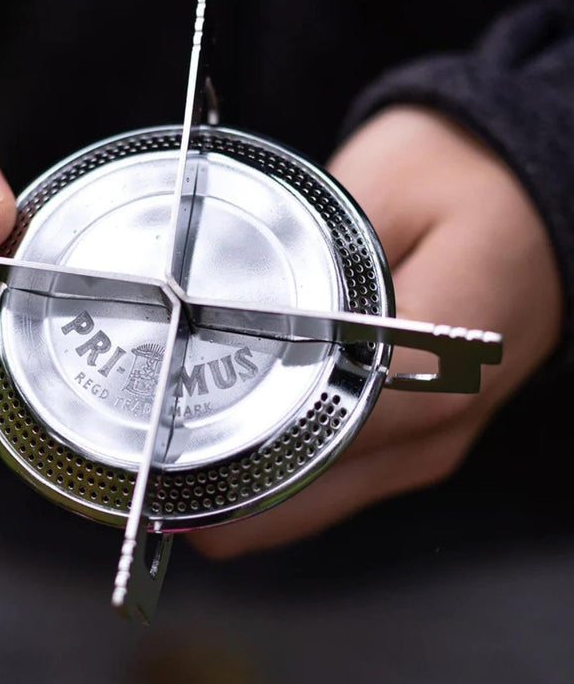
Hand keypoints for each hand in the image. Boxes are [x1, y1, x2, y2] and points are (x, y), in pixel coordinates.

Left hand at [191, 105, 562, 557]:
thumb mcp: (384, 184)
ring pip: (320, 505)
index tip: (166, 467)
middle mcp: (439, 426)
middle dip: (225, 493)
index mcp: (442, 363)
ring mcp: (432, 445)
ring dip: (249, 492)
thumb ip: (313, 249)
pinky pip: (338, 484)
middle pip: (309, 498)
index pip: (324, 439)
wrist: (532, 200)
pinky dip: (283, 478)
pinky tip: (238, 451)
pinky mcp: (421, 442)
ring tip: (178, 461)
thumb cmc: (467, 179)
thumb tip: (231, 304)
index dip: (237, 462)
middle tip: (150, 466)